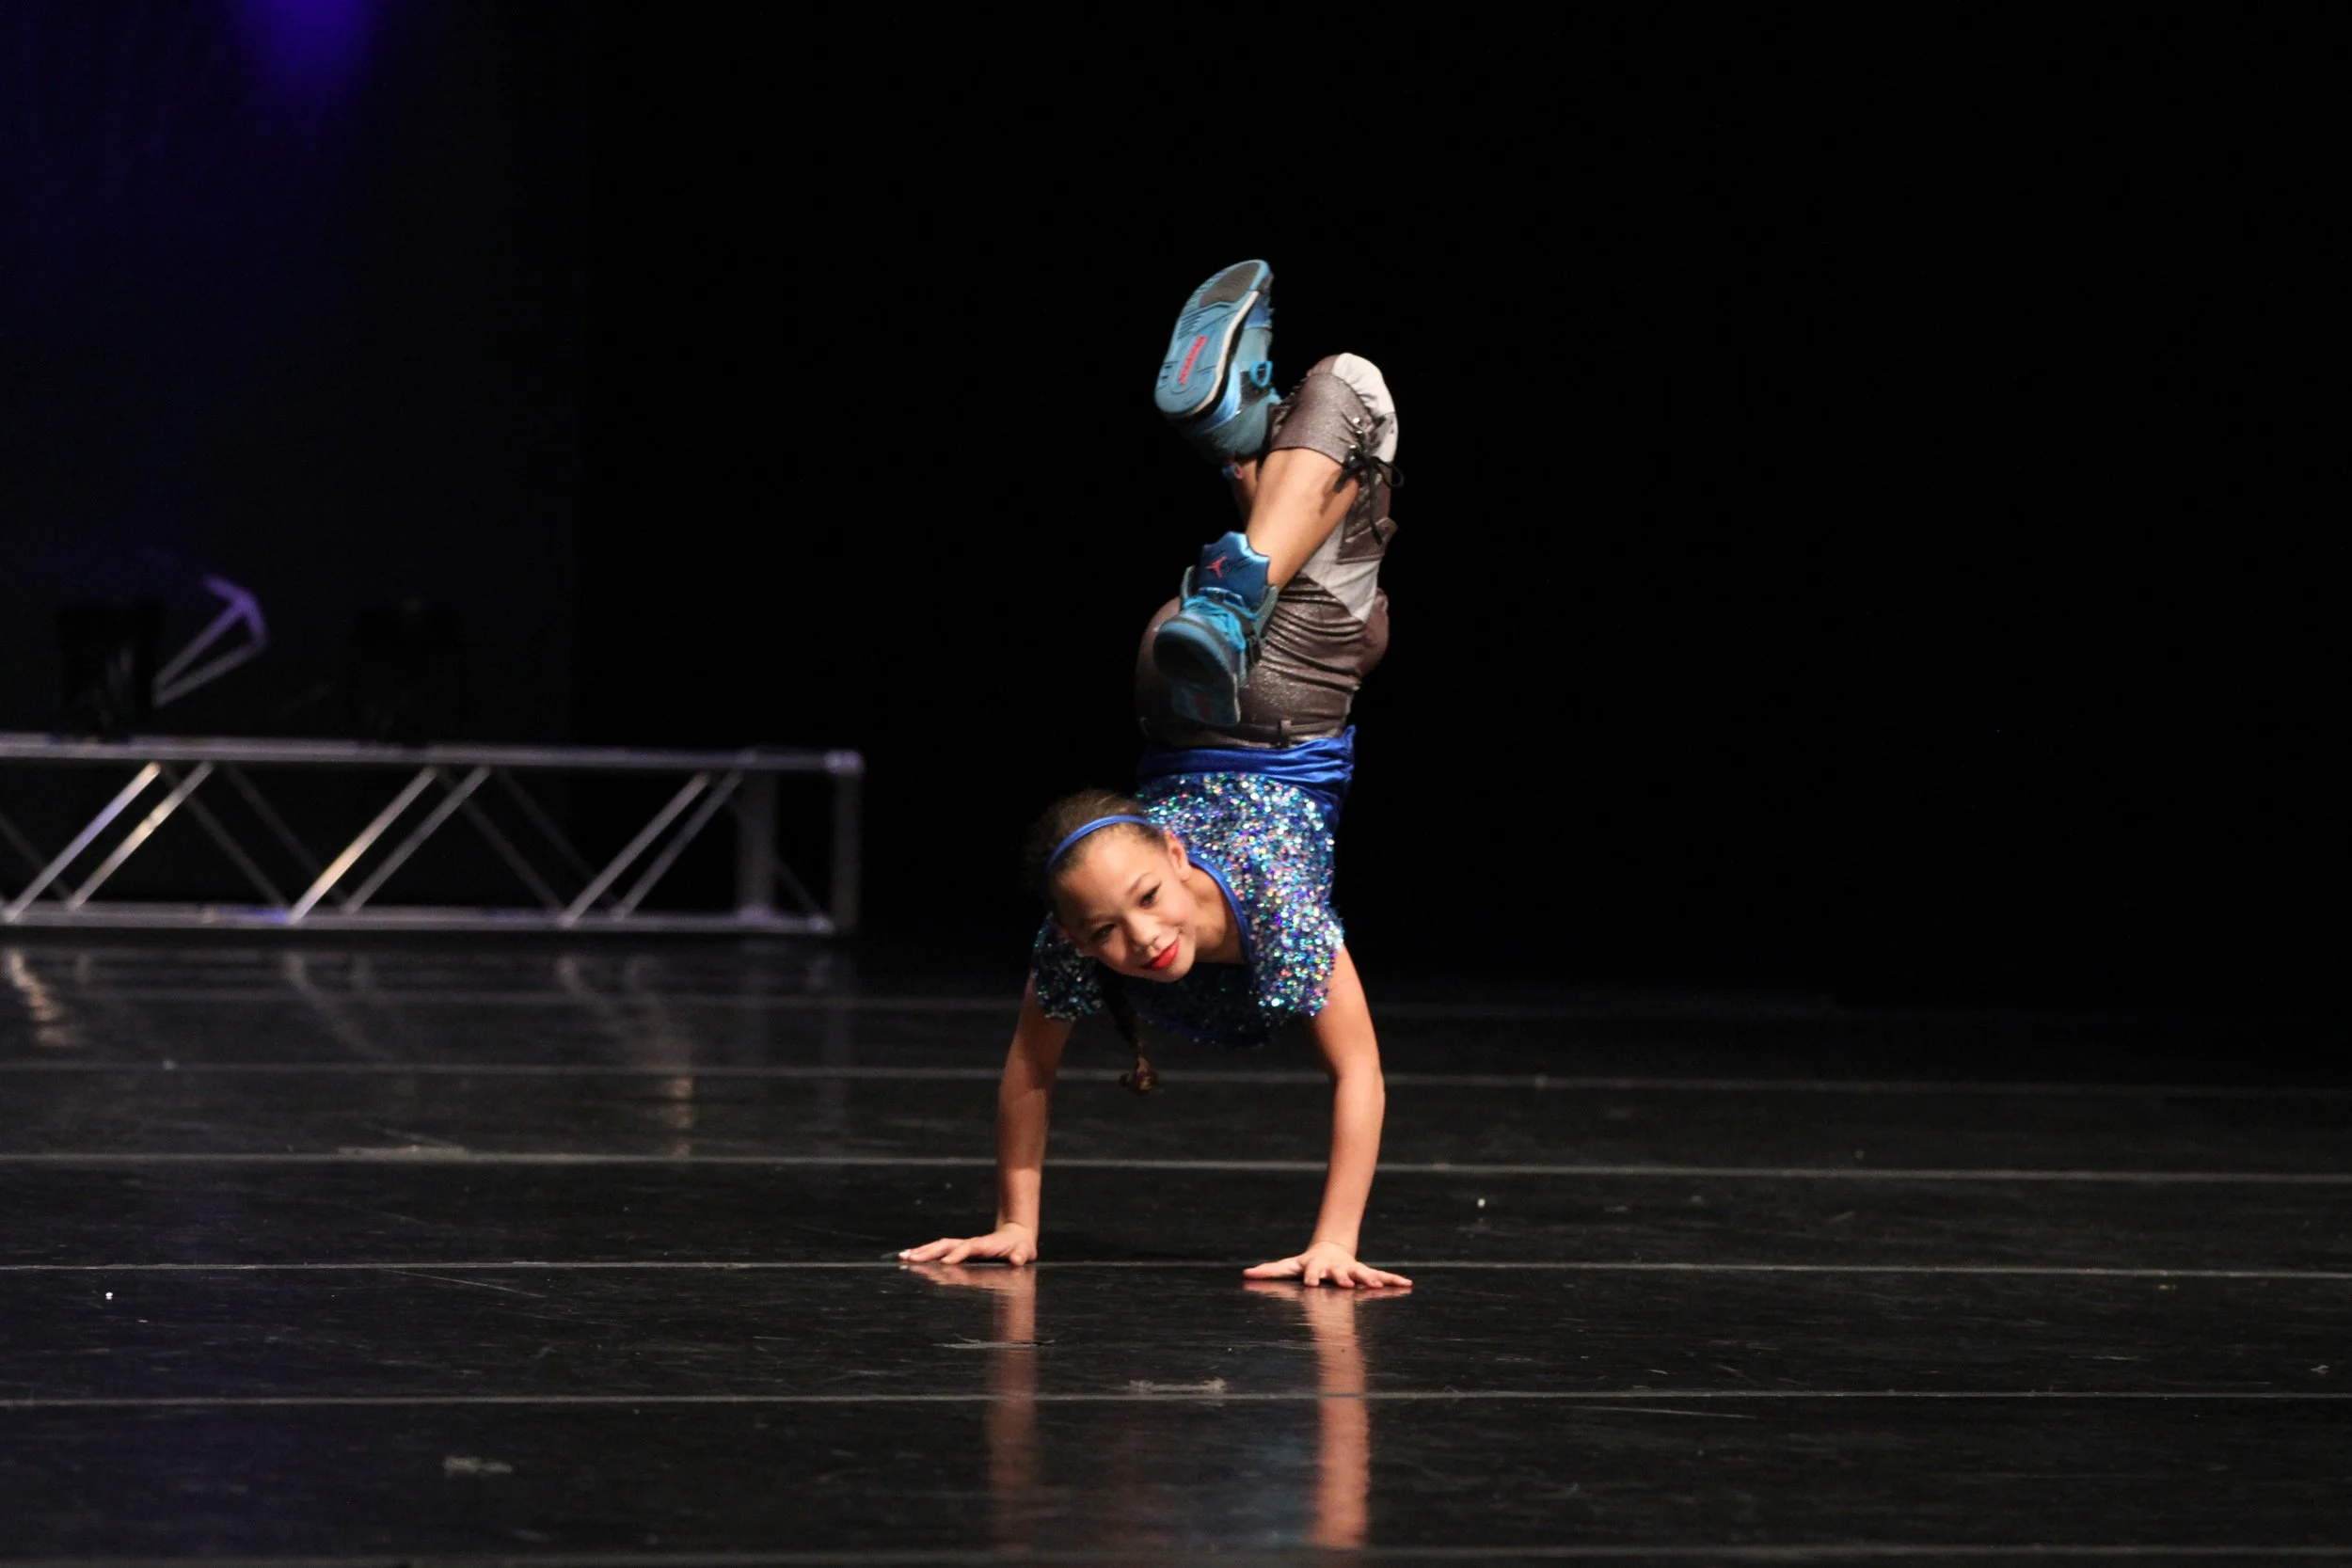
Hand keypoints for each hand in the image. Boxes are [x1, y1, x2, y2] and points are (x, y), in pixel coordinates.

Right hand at [898, 1224, 1036, 1267]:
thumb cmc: (1020, 1248)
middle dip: (929, 1251)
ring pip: (940, 1246)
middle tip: (911, 1258)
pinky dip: (926, 1252)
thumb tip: (1017, 1260)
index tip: (945, 1263)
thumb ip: (1020, 1255)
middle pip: (946, 1244)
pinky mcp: (960, 1248)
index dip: (957, 1254)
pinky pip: (940, 1249)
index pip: (967, 1248)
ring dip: (922, 1250)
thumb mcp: (1025, 1252)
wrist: (1016, 1235)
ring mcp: (964, 1245)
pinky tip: (911, 1256)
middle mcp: (970, 1243)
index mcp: (984, 1245)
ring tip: (904, 1256)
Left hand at [1242, 1239, 1410, 1288]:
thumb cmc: (1305, 1263)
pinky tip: (1407, 1284)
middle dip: (1345, 1278)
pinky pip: (1381, 1275)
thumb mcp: (1287, 1266)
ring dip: (1371, 1279)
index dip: (1311, 1277)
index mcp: (1316, 1267)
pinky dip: (1394, 1280)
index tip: (1312, 1283)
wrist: (1329, 1250)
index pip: (1312, 1272)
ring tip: (1379, 1285)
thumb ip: (1268, 1271)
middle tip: (1348, 1284)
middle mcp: (1336, 1268)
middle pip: (1340, 1273)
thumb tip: (1245, 1274)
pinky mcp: (1364, 1272)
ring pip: (1362, 1274)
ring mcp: (1352, 1269)